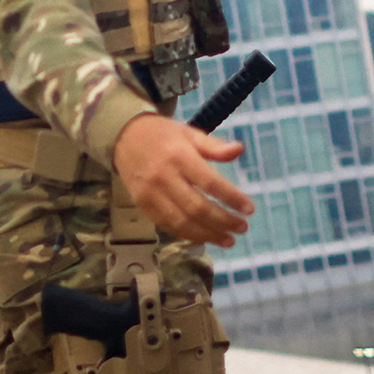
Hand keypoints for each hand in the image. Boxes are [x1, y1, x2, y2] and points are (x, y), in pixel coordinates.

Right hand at [112, 113, 254, 247]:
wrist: (124, 137)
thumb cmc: (164, 135)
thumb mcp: (190, 133)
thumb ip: (214, 146)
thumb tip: (239, 149)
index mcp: (179, 156)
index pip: (209, 182)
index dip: (231, 198)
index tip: (249, 209)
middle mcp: (164, 177)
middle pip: (197, 208)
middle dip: (223, 222)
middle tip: (242, 228)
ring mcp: (150, 194)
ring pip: (182, 222)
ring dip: (208, 235)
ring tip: (229, 240)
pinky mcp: (142, 205)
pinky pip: (167, 226)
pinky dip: (189, 235)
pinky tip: (206, 237)